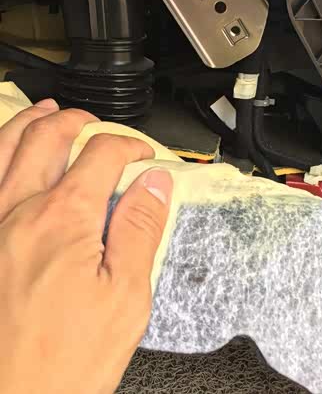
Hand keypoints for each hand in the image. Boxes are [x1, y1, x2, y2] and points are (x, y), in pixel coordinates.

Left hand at [0, 99, 172, 393]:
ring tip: (48, 111)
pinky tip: (3, 150)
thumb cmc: (63, 361)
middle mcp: (19, 209)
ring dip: (31, 121)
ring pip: (5, 145)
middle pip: (50, 136)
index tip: (141, 155)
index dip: (128, 145)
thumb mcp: (125, 297)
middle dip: (79, 121)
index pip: (102, 154)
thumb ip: (139, 229)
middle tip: (96, 124)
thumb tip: (154, 183)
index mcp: (65, 219)